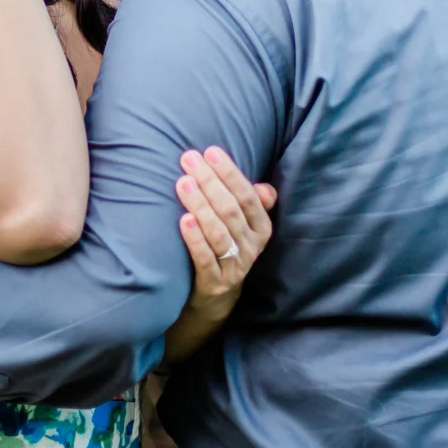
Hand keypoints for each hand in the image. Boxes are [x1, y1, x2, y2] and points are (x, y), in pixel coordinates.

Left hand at [176, 146, 276, 318]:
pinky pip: (205, 259)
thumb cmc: (227, 246)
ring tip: (183, 183)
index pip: (247, 196)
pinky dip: (195, 239)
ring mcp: (234, 266)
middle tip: (189, 160)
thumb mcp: (244, 226)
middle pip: (231, 210)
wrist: (216, 295)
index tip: (210, 151)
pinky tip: (184, 220)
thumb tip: (264, 188)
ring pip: (219, 232)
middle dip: (209, 181)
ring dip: (200, 205)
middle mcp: (251, 246)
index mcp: (261, 228)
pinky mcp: (215, 283)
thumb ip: (252, 204)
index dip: (229, 172)